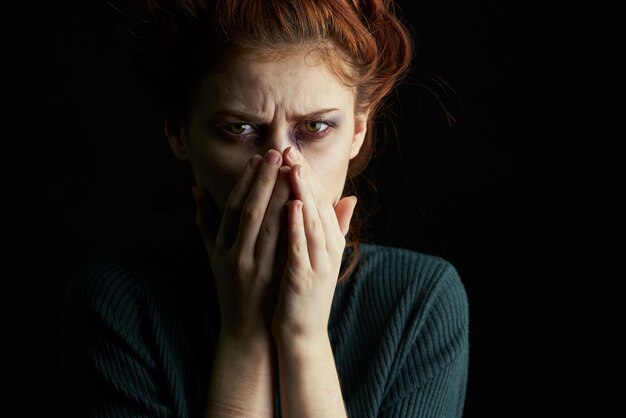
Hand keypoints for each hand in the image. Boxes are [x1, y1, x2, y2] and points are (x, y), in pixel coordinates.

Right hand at [193, 150, 292, 339]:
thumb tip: (196, 190)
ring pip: (267, 225)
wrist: (247, 330)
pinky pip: (283, 245)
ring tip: (291, 170)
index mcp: (222, 247)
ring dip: (279, 195)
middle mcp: (236, 254)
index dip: (246, 182)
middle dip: (264, 180)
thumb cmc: (231, 288)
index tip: (259, 159)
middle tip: (277, 153)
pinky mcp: (271, 278)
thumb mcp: (213, 256)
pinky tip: (301, 203)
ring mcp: (254, 267)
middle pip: (250, 210)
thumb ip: (205, 223)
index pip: (233, 207)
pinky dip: (291, 223)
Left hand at [272, 146, 356, 341]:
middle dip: (305, 178)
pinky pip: (301, 248)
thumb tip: (350, 199)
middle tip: (292, 150)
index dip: (309, 176)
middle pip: (318, 207)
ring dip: (302, 194)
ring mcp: (318, 264)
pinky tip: (291, 206)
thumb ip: (335, 227)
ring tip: (293, 169)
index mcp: (331, 242)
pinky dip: (297, 227)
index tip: (295, 152)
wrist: (303, 332)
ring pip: (311, 222)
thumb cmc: (307, 290)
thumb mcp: (324, 255)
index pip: (321, 202)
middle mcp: (329, 250)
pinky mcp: (304, 279)